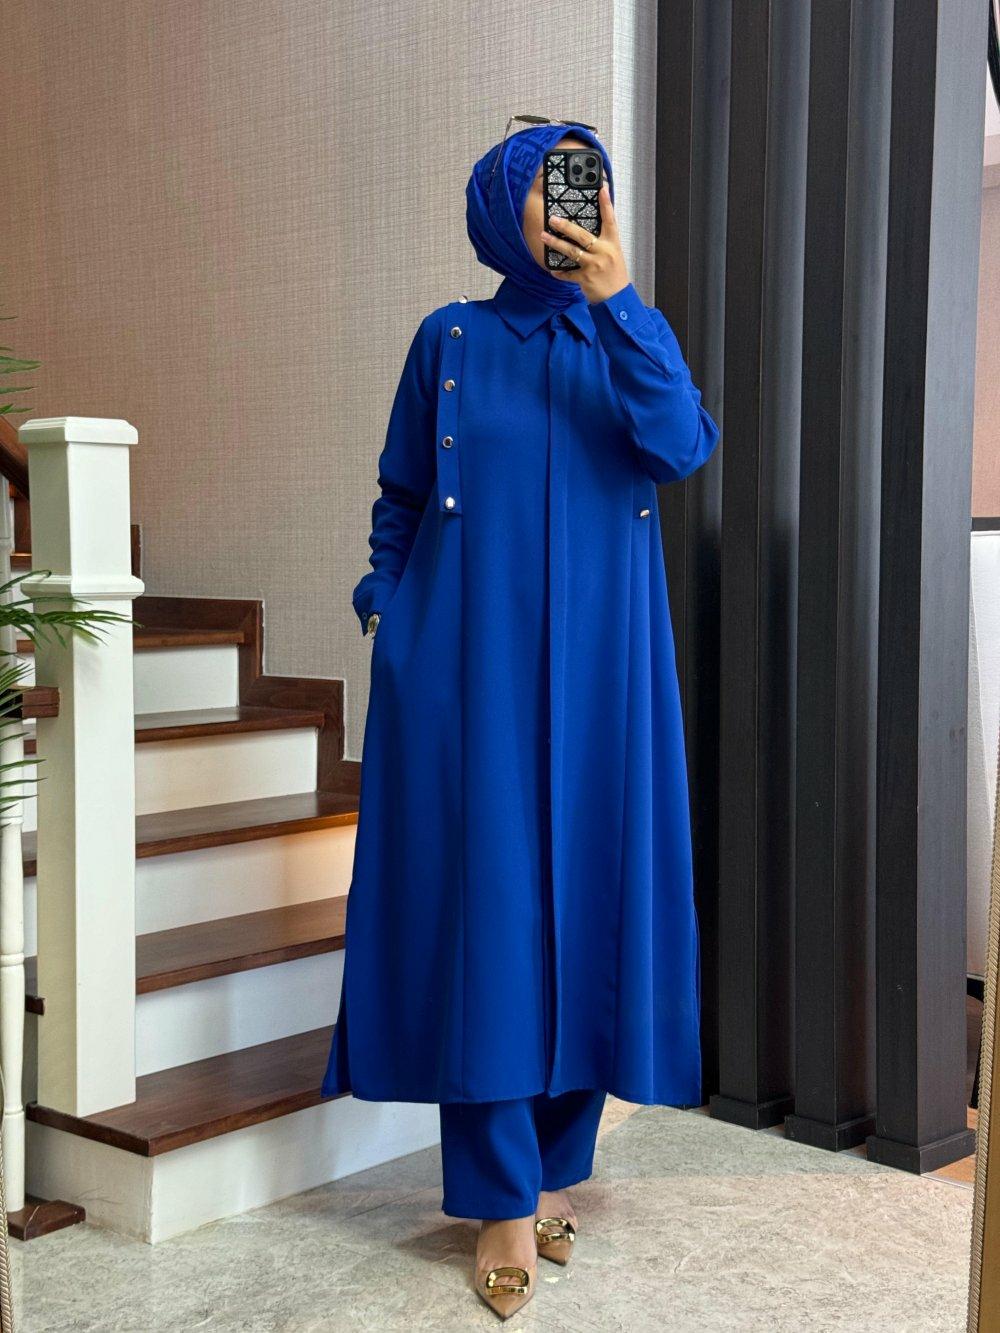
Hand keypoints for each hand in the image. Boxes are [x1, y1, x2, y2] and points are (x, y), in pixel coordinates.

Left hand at [541, 185, 630, 304]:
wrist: (617, 299)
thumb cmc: (615, 275)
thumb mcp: (613, 255)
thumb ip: (603, 242)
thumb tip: (586, 231)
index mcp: (612, 244)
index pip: (610, 220)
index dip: (606, 204)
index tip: (601, 188)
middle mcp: (604, 252)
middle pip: (582, 235)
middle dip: (565, 226)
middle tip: (552, 218)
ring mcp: (594, 265)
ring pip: (571, 251)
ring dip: (556, 243)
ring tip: (544, 236)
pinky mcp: (586, 279)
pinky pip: (568, 274)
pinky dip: (560, 273)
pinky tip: (553, 270)